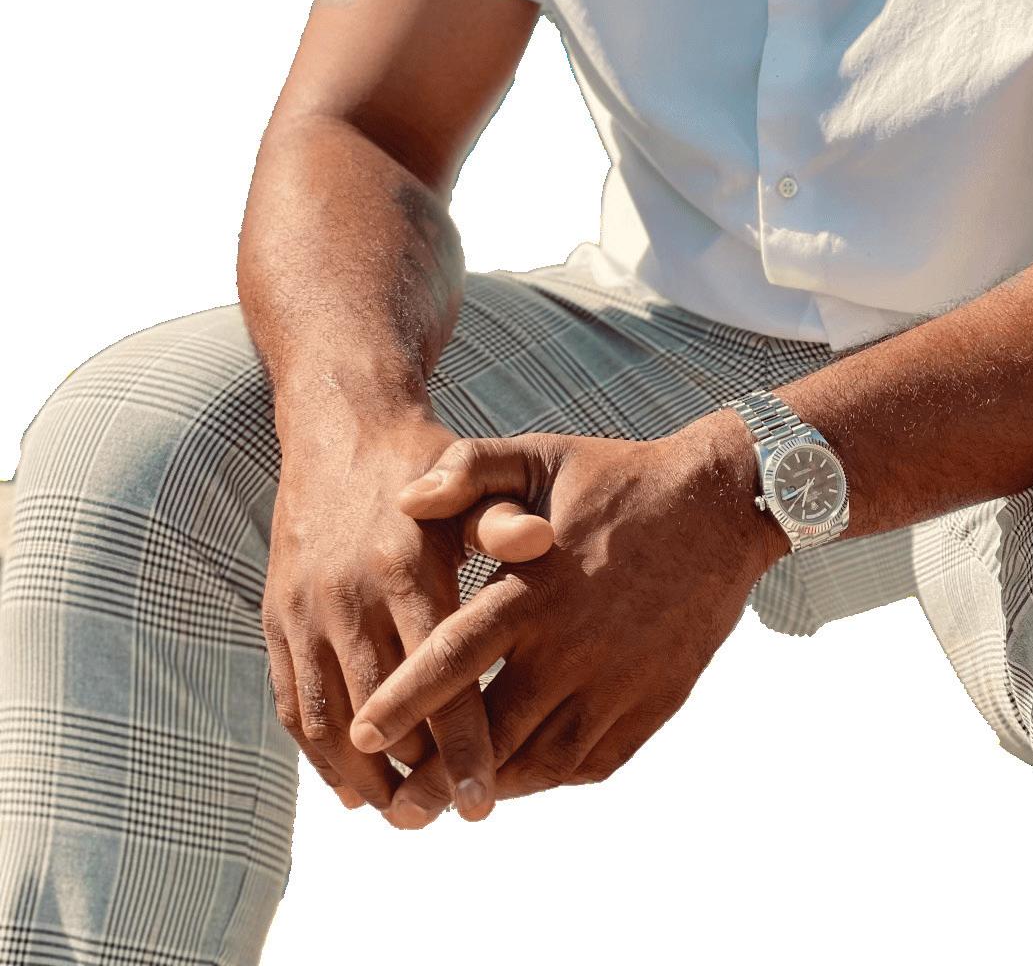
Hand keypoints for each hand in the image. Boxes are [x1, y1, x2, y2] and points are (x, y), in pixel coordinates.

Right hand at [261, 406, 555, 823]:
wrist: (341, 429)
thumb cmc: (424, 461)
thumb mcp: (469, 478)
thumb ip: (501, 516)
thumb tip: (540, 542)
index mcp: (405, 566)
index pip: (440, 674)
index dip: (461, 743)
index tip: (483, 804)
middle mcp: (349, 594)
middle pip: (380, 711)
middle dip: (412, 775)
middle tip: (443, 820)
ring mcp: (306, 609)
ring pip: (328, 718)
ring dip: (360, 776)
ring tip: (400, 814)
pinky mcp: (277, 617)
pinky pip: (293, 700)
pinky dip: (316, 751)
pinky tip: (349, 781)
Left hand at [347, 416, 773, 824]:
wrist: (720, 506)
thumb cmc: (618, 479)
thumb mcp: (542, 456)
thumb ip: (470, 469)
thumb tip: (404, 499)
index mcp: (536, 587)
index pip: (456, 654)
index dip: (405, 700)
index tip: (361, 735)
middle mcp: (573, 644)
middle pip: (492, 730)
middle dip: (437, 774)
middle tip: (398, 806)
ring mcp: (616, 680)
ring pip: (540, 758)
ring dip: (494, 782)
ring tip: (451, 800)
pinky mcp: (652, 702)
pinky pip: (590, 760)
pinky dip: (549, 775)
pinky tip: (522, 773)